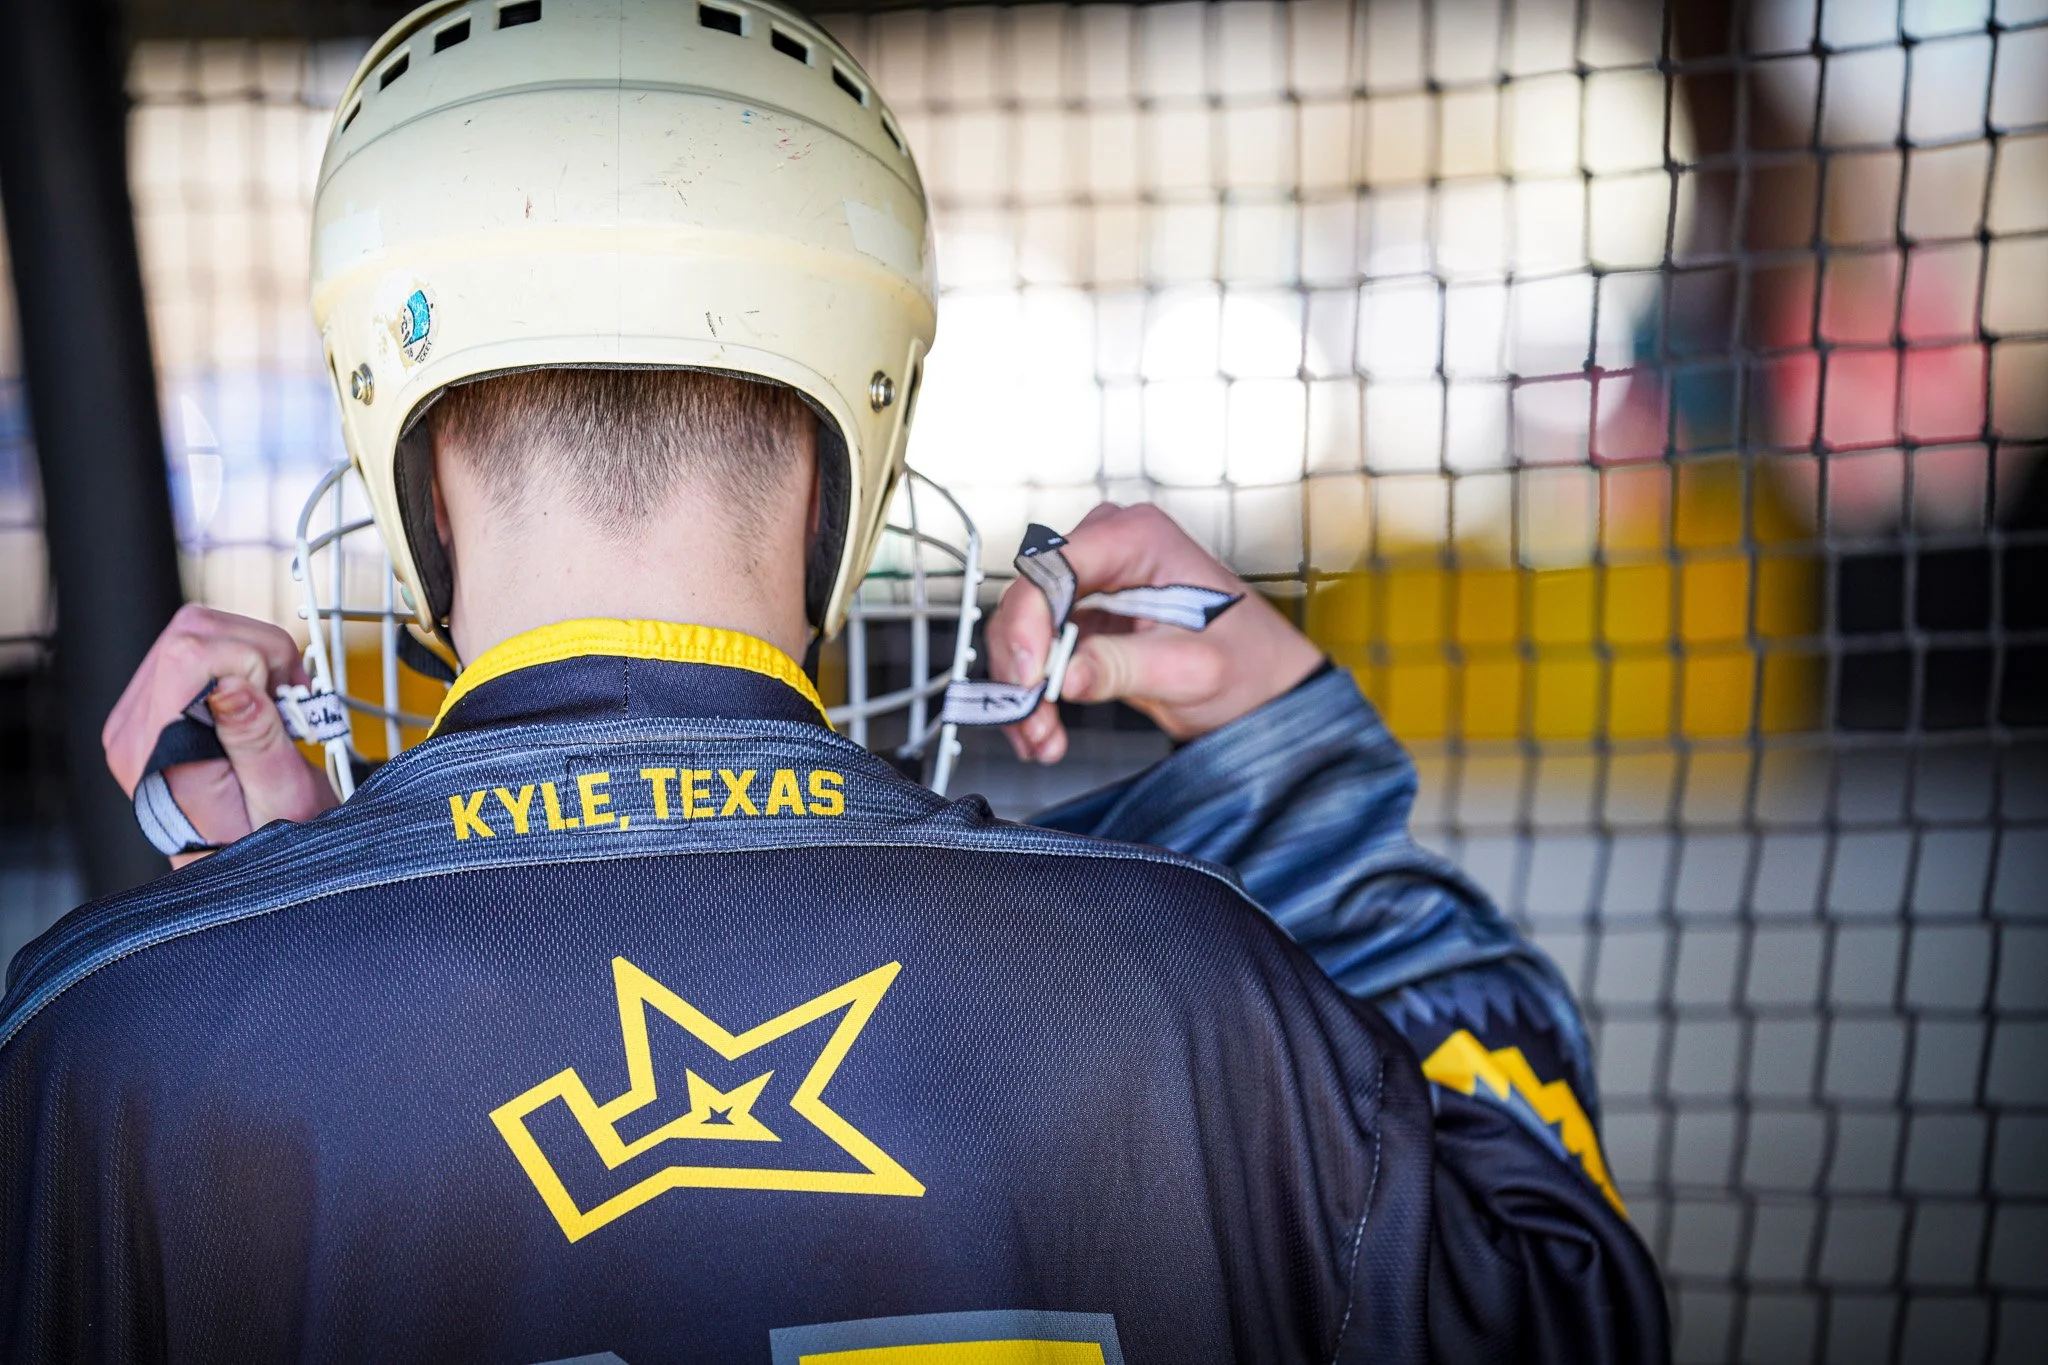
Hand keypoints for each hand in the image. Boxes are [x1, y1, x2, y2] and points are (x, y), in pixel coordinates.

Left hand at [103, 604, 338, 864]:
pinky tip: (258, 701)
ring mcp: (139, 715)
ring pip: (193, 629)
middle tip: (288, 698)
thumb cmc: (263, 842)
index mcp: (161, 752)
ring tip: (276, 702)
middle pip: (190, 631)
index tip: (281, 700)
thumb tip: (231, 684)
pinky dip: (239, 660)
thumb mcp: (281, 798)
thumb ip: (256, 741)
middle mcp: (136, 730)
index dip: (251, 662)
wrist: (240, 862)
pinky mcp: (152, 706)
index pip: (188, 655)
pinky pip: (193, 650)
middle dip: (257, 650)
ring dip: (251, 652)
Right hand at [985, 502, 1323, 763]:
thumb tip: (1066, 674)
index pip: (1055, 564)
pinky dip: (1033, 694)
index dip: (1030, 620)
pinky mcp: (1085, 618)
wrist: (1265, 688)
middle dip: (1022, 664)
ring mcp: (1094, 584)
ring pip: (1023, 628)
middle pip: (1029, 596)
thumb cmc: (1251, 663)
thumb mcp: (1194, 669)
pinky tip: (1044, 730)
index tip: (1032, 675)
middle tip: (1031, 717)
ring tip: (1041, 737)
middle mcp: (1110, 550)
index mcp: (1141, 539)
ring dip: (1022, 687)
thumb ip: (1125, 667)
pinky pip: (1037, 650)